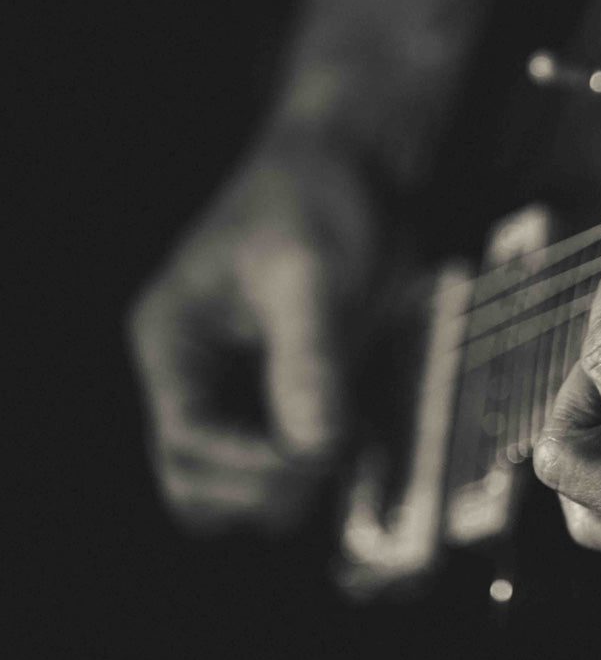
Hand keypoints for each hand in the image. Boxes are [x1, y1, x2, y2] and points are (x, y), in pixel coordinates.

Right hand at [129, 129, 382, 531]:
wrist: (358, 171)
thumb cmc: (320, 198)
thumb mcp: (313, 271)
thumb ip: (309, 356)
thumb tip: (312, 445)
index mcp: (176, 342)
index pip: (187, 441)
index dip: (248, 464)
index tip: (313, 456)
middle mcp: (198, 377)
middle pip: (197, 484)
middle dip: (260, 488)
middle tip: (331, 460)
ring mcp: (242, 391)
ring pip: (245, 485)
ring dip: (294, 488)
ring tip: (352, 446)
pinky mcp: (289, 397)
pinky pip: (293, 462)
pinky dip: (323, 467)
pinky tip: (365, 440)